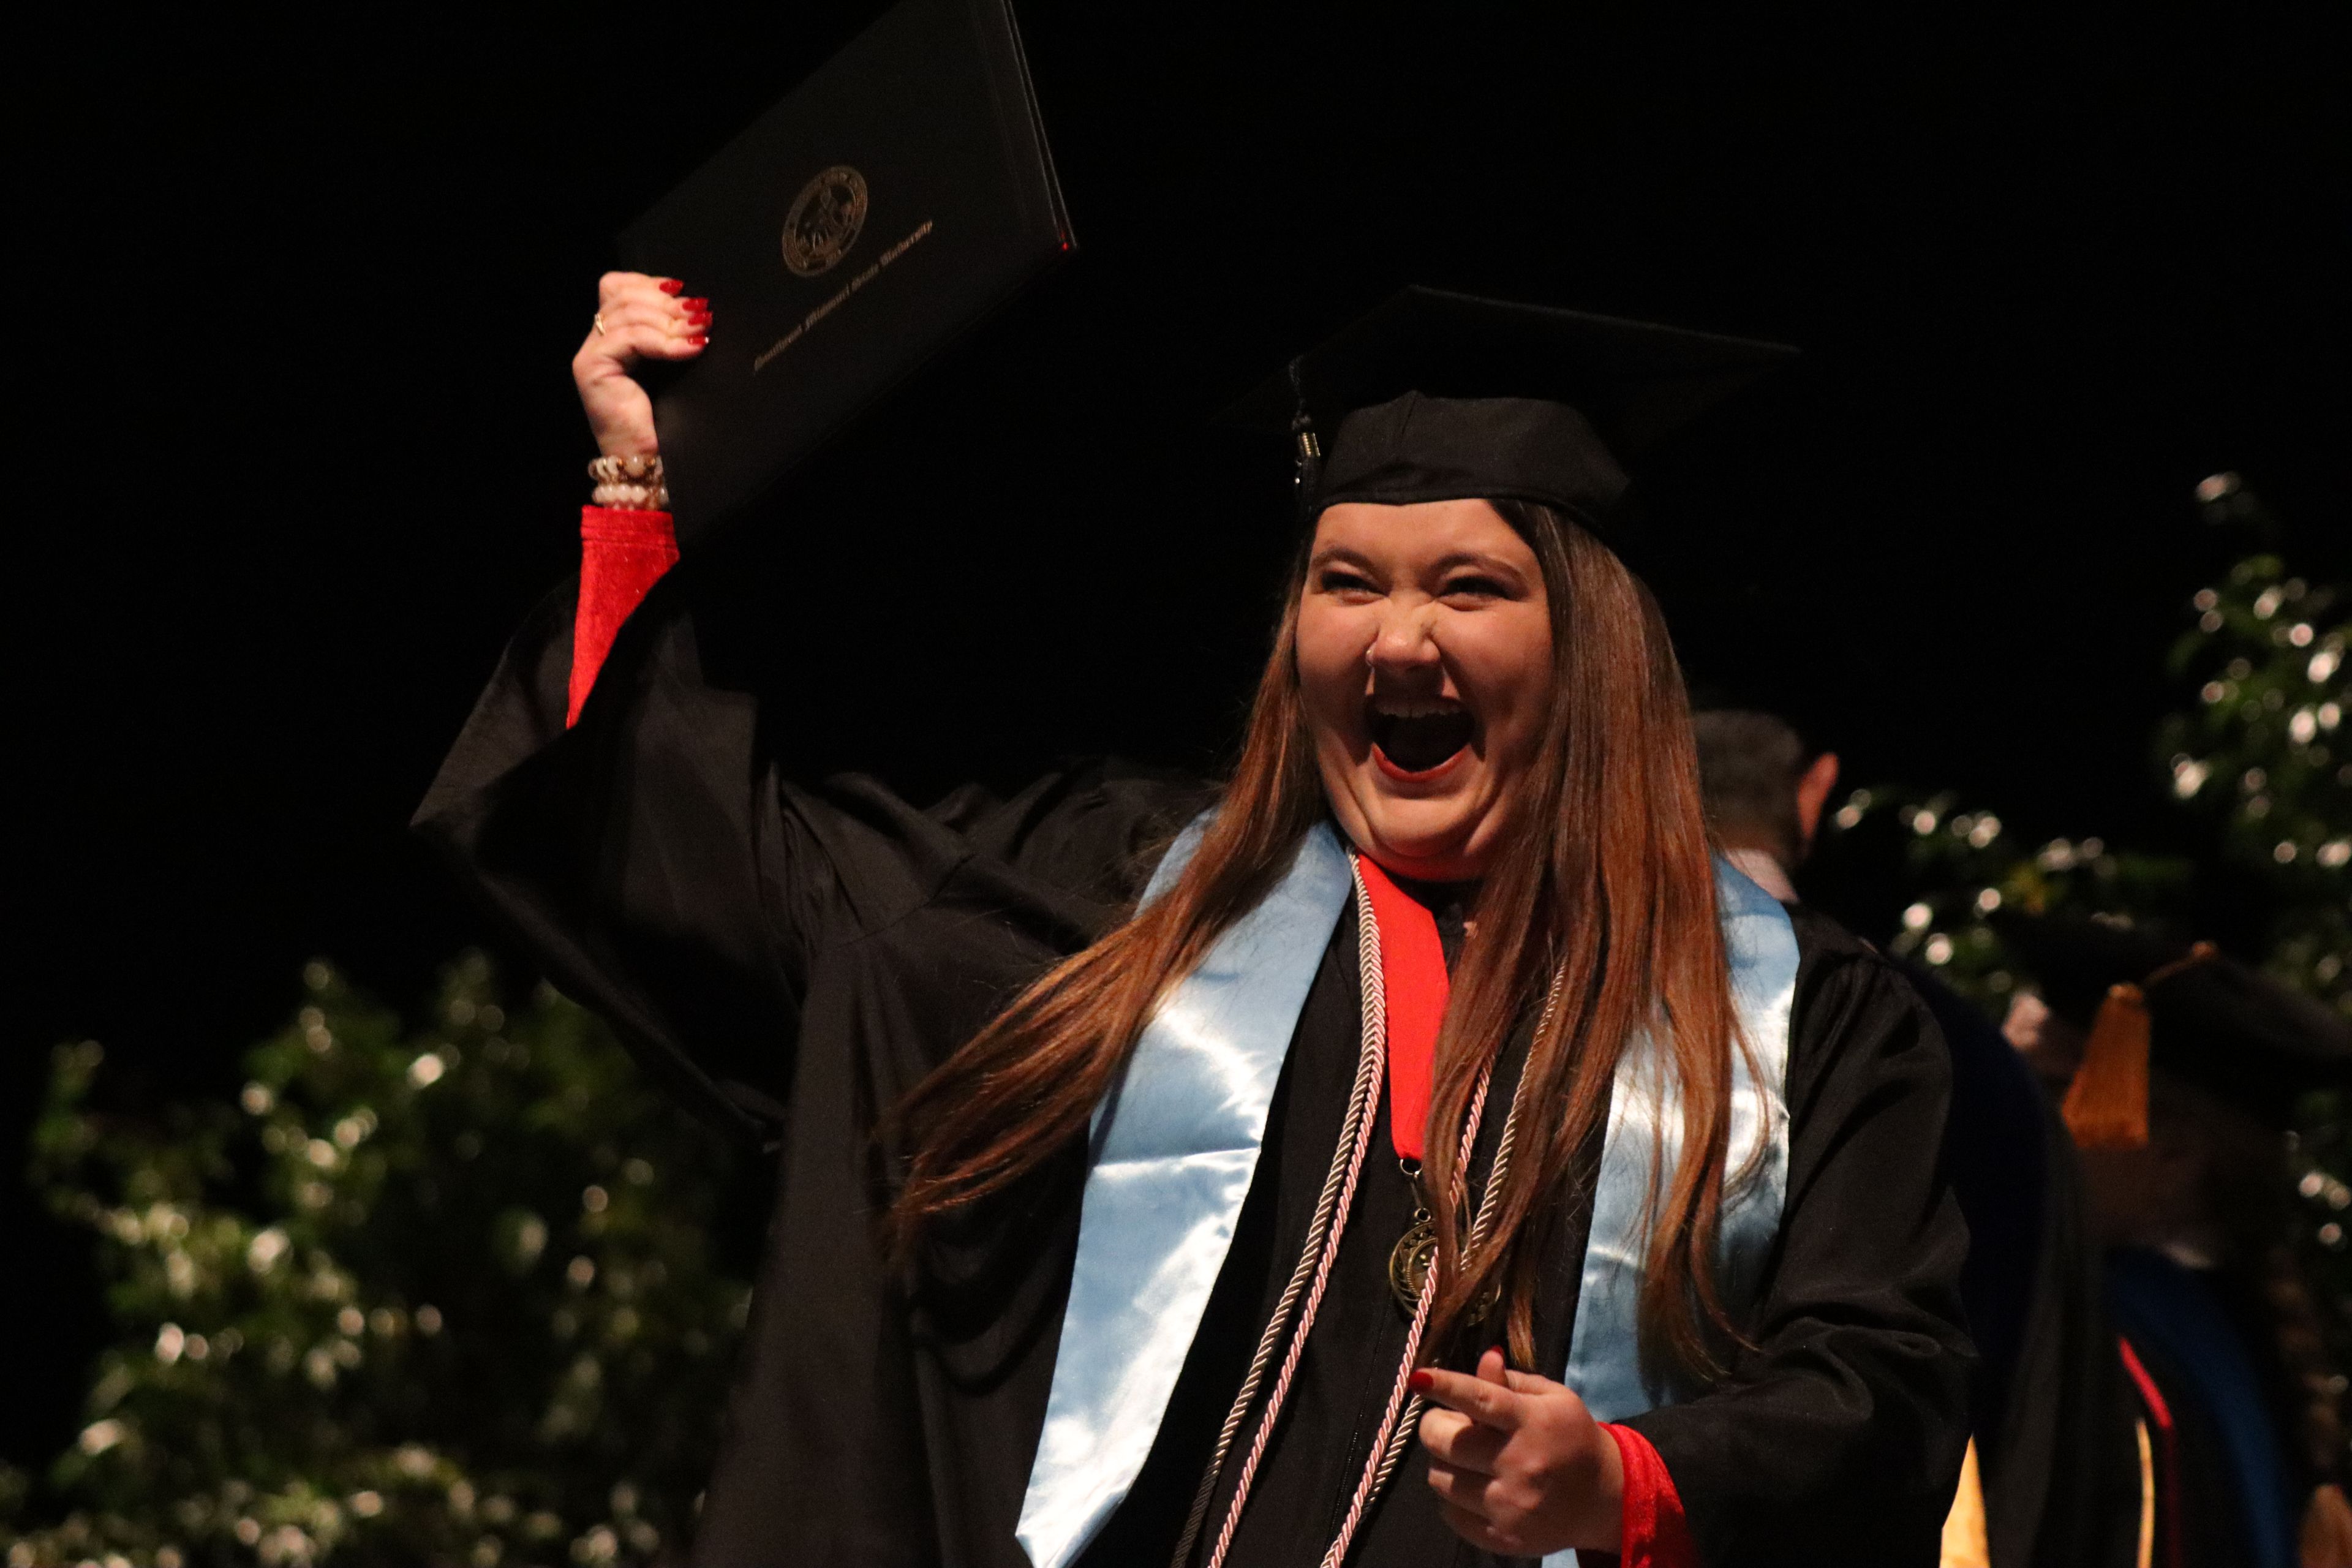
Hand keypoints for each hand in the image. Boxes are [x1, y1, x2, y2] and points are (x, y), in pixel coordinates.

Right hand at [571, 272, 710, 457]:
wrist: (654, 462)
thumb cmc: (668, 421)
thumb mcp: (673, 366)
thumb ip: (672, 334)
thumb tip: (698, 307)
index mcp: (612, 337)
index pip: (620, 287)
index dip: (652, 284)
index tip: (688, 295)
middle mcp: (596, 342)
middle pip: (623, 294)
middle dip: (666, 302)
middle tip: (701, 314)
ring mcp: (590, 354)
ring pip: (627, 313)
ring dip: (670, 320)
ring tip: (700, 331)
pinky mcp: (592, 368)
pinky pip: (631, 338)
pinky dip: (664, 341)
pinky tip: (691, 349)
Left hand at [1414, 1347, 1623, 1556]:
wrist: (1604, 1499)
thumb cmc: (1571, 1437)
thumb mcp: (1552, 1398)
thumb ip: (1511, 1381)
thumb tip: (1484, 1359)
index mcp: (1532, 1423)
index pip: (1482, 1399)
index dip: (1446, 1387)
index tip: (1418, 1380)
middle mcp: (1519, 1465)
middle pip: (1445, 1442)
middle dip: (1435, 1426)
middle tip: (1451, 1424)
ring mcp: (1509, 1507)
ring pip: (1439, 1479)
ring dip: (1443, 1462)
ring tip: (1466, 1458)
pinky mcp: (1502, 1538)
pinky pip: (1449, 1513)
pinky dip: (1451, 1496)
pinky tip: (1473, 1486)